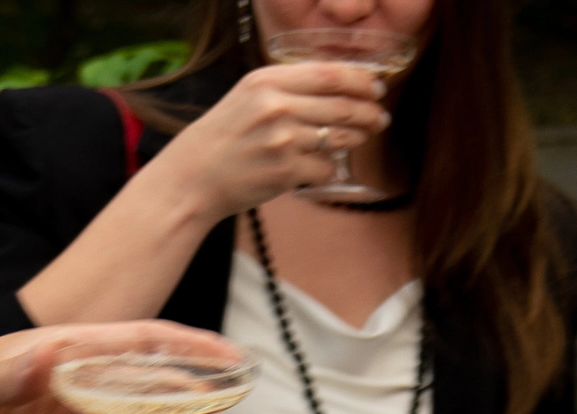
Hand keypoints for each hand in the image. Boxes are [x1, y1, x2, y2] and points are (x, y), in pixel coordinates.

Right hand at [170, 63, 389, 220]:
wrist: (196, 175)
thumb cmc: (226, 136)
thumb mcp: (250, 96)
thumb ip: (288, 88)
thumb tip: (338, 90)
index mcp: (268, 80)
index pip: (329, 75)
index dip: (360, 81)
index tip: (376, 87)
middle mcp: (277, 106)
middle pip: (341, 106)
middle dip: (368, 112)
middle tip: (380, 117)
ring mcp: (283, 141)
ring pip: (339, 139)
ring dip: (355, 140)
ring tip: (361, 138)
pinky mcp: (286, 172)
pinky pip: (325, 169)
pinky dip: (328, 168)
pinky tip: (322, 166)